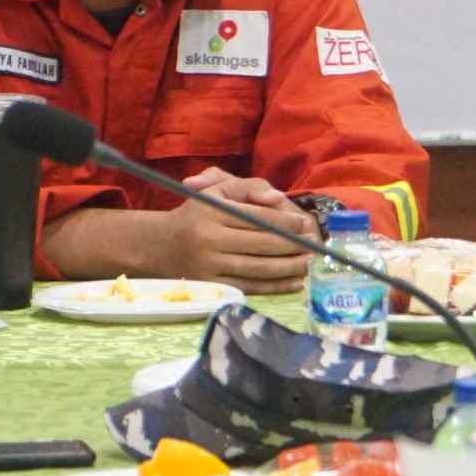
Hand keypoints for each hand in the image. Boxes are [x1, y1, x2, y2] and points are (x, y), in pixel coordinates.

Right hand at [157, 169, 315, 292]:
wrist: (161, 245)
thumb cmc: (197, 213)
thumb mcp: (216, 191)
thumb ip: (248, 187)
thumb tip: (278, 197)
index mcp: (211, 212)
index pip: (256, 217)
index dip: (283, 221)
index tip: (304, 222)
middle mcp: (208, 239)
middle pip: (260, 244)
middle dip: (292, 245)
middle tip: (314, 245)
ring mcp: (208, 265)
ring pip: (257, 268)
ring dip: (289, 268)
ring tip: (310, 263)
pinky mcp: (210, 286)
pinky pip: (248, 287)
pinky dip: (275, 287)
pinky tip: (296, 283)